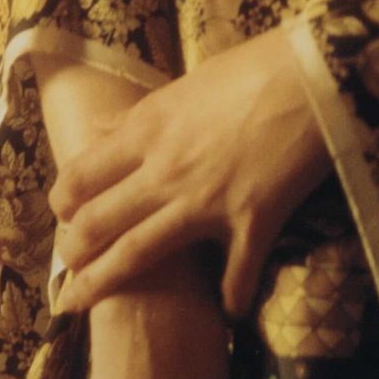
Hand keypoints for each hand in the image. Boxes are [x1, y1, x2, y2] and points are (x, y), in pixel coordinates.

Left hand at [51, 22, 333, 323]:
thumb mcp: (187, 84)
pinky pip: (233, 276)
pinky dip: (230, 298)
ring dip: (102, 285)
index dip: (63, 200)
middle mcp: (165, 171)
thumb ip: (145, 116)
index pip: (81, 174)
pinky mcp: (251, 223)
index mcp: (149, 129)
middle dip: (72, 251)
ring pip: (136, 256)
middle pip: (96, 223)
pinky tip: (227, 312)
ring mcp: (205, 202)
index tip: (63, 213)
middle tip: (68, 266)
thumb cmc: (256, 66)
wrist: (315, 76)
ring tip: (81, 305)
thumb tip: (103, 131)